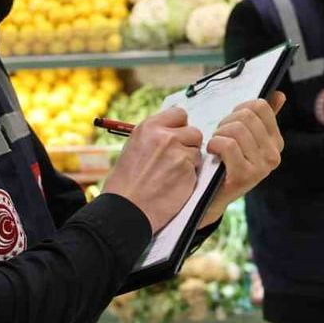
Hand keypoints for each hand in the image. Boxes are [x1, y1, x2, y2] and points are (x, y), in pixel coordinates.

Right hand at [102, 107, 202, 232]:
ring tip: (171, 175)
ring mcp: (178, 153)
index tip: (177, 137)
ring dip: (190, 162)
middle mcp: (164, 136)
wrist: (127, 208)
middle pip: (194, 132)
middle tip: (177, 159)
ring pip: (197, 152)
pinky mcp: (187, 171)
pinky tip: (174, 186)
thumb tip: (174, 130)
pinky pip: (197, 170)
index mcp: (148, 127)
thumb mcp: (135, 148)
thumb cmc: (126, 182)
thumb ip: (155, 137)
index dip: (181, 127)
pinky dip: (189, 178)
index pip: (179, 114)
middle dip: (189, 145)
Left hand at [199, 92, 286, 227]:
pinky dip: (214, 144)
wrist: (214, 196)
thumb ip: (264, 118)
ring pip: (236, 129)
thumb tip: (279, 95)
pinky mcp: (245, 175)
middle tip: (220, 135)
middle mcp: (273, 155)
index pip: (260, 106)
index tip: (231, 122)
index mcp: (276, 142)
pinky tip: (212, 152)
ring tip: (216, 144)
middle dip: (226, 122)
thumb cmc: (228, 163)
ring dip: (219, 134)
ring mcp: (261, 167)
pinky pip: (227, 145)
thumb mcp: (248, 140)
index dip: (240, 109)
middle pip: (246, 116)